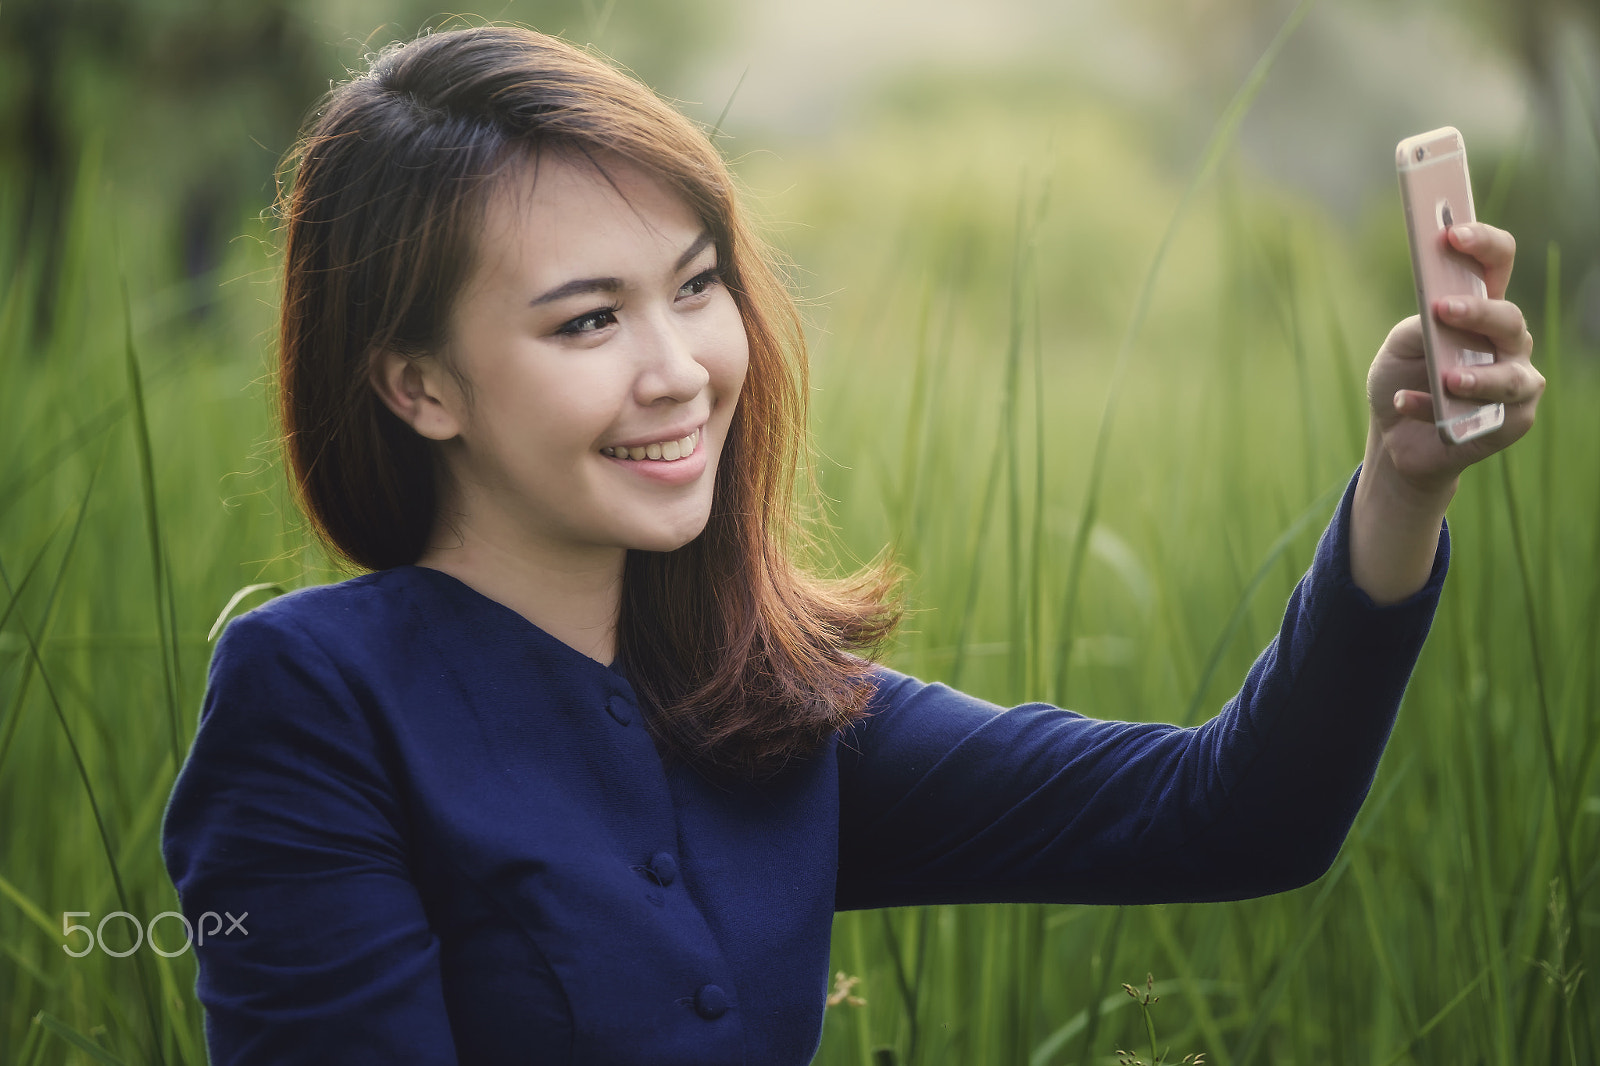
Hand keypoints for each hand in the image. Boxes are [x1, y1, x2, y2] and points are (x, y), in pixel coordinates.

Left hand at [1365, 221, 1544, 501]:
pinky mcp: (1511, 422)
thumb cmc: (1403, 378)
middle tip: (1442, 309)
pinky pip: (1484, 416)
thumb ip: (1419, 326)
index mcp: (1483, 309)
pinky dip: (1437, 410)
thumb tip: (1437, 317)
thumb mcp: (1399, 346)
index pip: (1497, 264)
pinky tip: (1405, 403)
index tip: (1452, 234)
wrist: (1394, 437)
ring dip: (1477, 377)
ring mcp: (1516, 382)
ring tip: (1444, 376)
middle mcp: (1508, 342)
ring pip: (1511, 376)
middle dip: (1479, 314)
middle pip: (1509, 318)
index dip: (1483, 244)